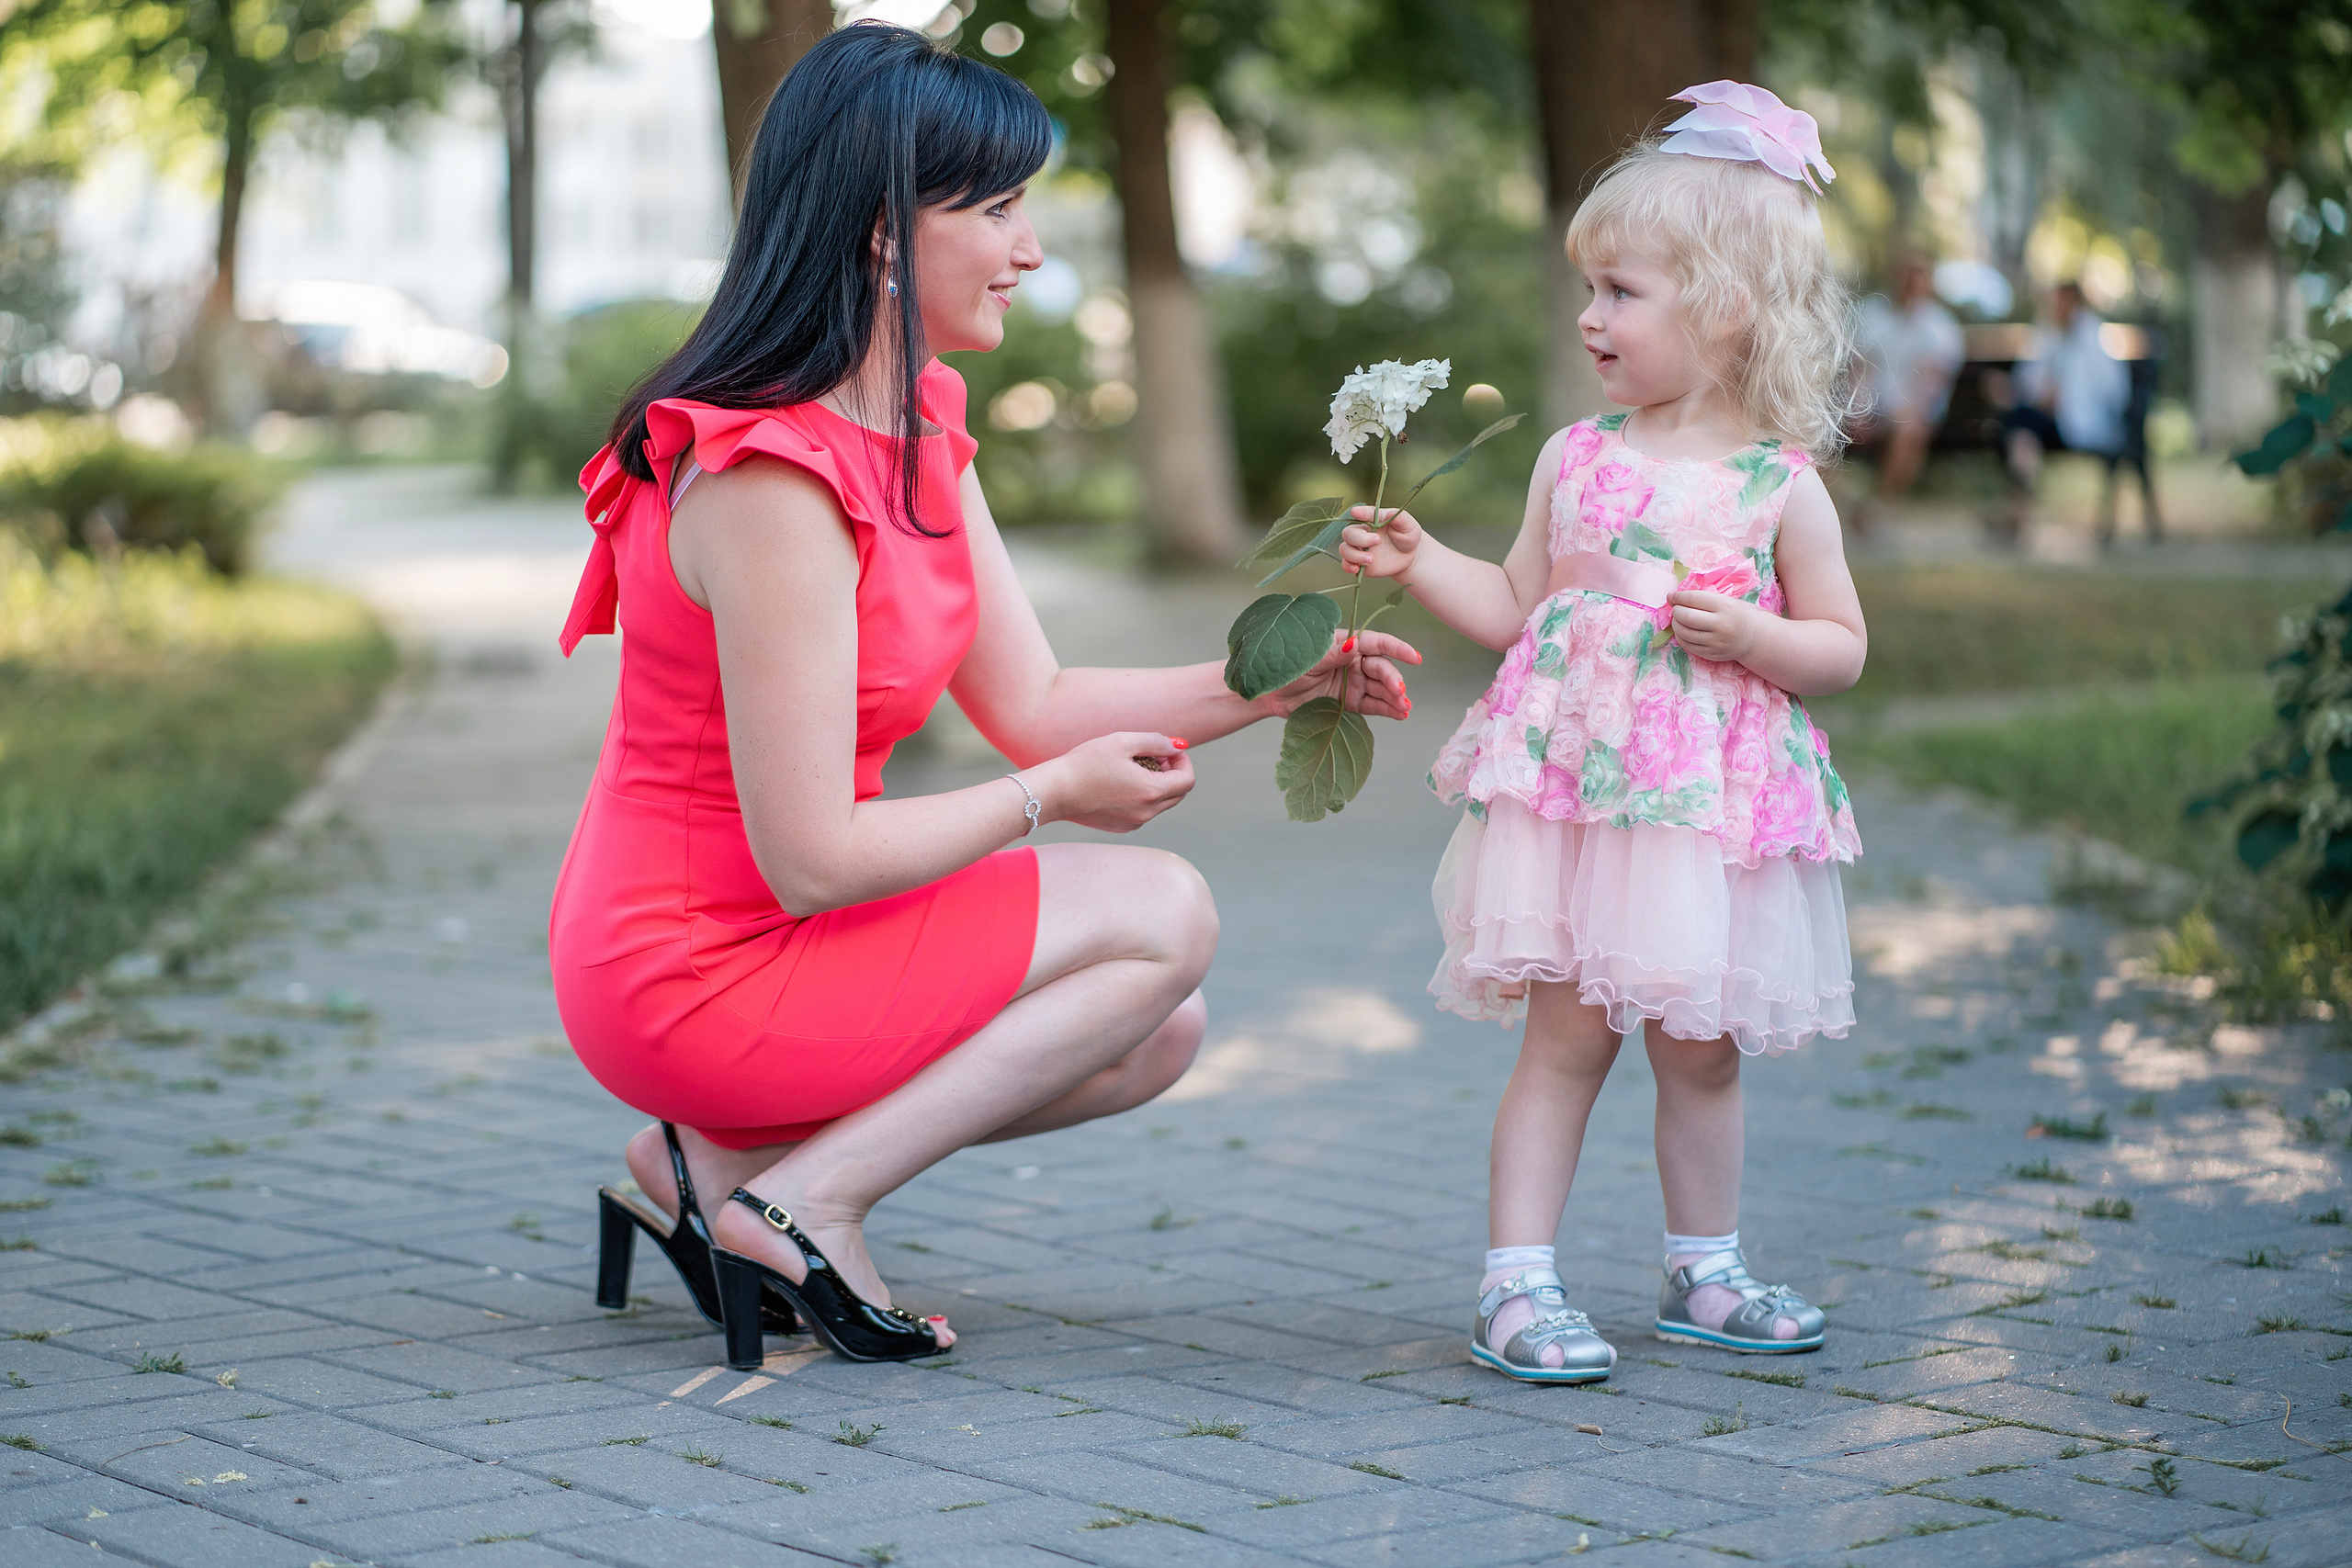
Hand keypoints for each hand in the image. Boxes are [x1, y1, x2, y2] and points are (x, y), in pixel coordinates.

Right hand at [1032, 732, 1194, 832]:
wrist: (1054, 791)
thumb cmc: (1086, 763)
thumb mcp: (1123, 741)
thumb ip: (1156, 742)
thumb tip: (1178, 746)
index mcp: (1151, 792)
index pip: (1188, 780)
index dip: (1183, 761)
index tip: (1169, 750)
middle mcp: (1147, 813)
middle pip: (1179, 794)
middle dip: (1173, 773)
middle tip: (1153, 756)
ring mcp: (1134, 823)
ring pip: (1162, 804)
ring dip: (1158, 784)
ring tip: (1134, 767)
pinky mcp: (1121, 827)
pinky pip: (1144, 812)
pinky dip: (1142, 796)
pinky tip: (1120, 782)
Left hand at [1262, 628, 1421, 720]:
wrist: (1270, 693)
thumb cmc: (1286, 666)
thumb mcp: (1309, 657)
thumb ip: (1333, 653)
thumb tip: (1355, 645)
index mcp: (1345, 643)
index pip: (1376, 642)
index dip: (1397, 648)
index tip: (1415, 657)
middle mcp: (1354, 661)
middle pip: (1381, 668)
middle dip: (1393, 680)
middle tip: (1400, 692)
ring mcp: (1354, 682)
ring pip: (1381, 688)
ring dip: (1395, 697)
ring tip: (1405, 708)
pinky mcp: (1350, 702)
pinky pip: (1373, 705)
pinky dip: (1388, 710)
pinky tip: (1401, 714)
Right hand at [1335, 505, 1422, 580]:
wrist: (1409, 557)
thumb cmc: (1408, 536)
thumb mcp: (1409, 526)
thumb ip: (1401, 519)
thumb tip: (1389, 514)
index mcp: (1374, 520)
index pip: (1364, 514)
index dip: (1359, 513)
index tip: (1355, 512)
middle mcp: (1363, 533)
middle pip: (1349, 533)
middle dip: (1360, 538)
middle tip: (1377, 541)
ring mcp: (1359, 548)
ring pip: (1345, 549)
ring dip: (1354, 555)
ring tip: (1371, 559)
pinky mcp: (1359, 562)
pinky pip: (1346, 564)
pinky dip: (1348, 566)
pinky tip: (1356, 569)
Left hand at [1667, 589, 1764, 663]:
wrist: (1753, 637)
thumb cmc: (1735, 614)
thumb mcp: (1725, 601)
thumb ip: (1703, 599)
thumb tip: (1673, 598)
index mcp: (1725, 606)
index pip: (1694, 599)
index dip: (1678, 597)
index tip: (1671, 596)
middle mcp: (1721, 625)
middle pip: (1687, 617)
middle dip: (1676, 611)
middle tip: (1676, 608)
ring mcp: (1716, 642)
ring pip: (1684, 633)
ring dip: (1675, 624)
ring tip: (1678, 619)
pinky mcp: (1711, 654)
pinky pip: (1687, 645)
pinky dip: (1680, 636)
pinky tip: (1683, 630)